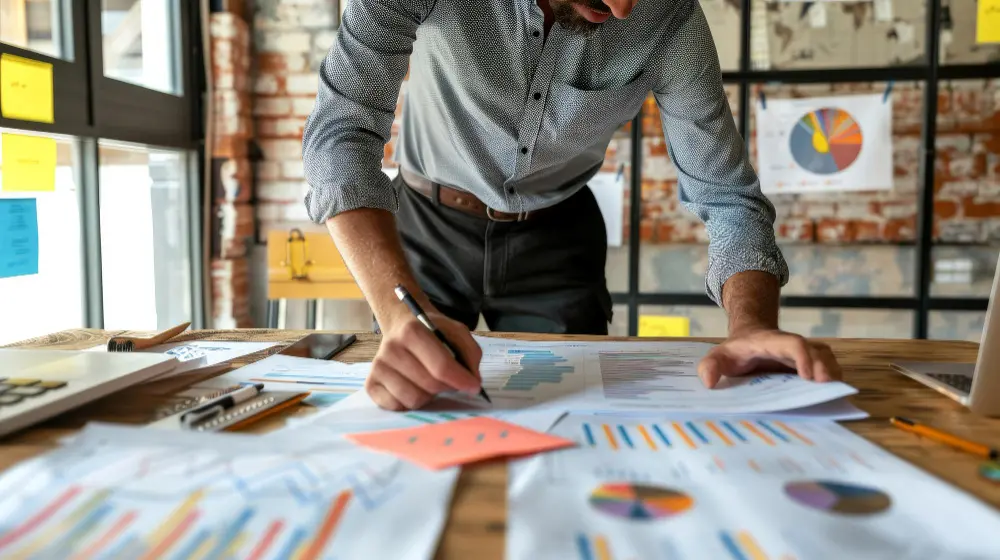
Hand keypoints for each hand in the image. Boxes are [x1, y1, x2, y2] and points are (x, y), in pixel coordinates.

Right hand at [366, 309, 482, 409]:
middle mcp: (391, 348)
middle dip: (447, 387)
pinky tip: (414, 388)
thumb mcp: (456, 331)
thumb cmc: (431, 331)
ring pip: (414, 399)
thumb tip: (473, 381)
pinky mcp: (371, 384)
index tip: (474, 387)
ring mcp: (378, 367)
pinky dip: (410, 403)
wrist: (401, 325)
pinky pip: (397, 407)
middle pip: (429, 385)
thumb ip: (470, 353)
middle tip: (450, 381)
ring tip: (430, 382)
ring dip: (429, 396)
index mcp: (412, 331)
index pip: (440, 366)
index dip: (461, 380)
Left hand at [697, 329, 841, 388]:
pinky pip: (825, 365)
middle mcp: (791, 346)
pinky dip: (832, 376)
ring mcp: (802, 354)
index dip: (803, 356)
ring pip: (824, 356)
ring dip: (832, 371)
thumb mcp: (717, 356)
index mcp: (771, 343)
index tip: (807, 376)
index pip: (792, 343)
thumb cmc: (735, 351)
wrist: (747, 340)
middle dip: (824, 366)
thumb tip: (709, 382)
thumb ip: (709, 365)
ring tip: (835, 390)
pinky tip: (832, 393)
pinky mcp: (807, 364)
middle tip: (828, 385)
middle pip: (815, 350)